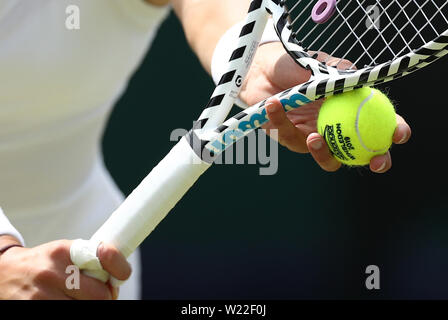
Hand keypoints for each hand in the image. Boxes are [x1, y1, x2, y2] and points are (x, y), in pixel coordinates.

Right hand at [0, 238, 130, 299]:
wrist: (2, 273)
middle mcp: (53, 271)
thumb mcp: (63, 253)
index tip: (121, 276)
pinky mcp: (32, 308)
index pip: (104, 256)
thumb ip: (89, 261)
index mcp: (65, 251)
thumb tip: (116, 280)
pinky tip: (66, 302)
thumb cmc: (42, 264)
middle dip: (105, 296)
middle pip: (100, 294)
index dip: (120, 268)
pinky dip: (72, 308)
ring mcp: (42, 294)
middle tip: (102, 295)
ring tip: (80, 298)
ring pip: (85, 307)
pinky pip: (67, 313)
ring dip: (90, 304)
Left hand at [239, 42, 410, 172]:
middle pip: (363, 151)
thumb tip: (358, 79)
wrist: (263, 70)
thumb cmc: (296, 66)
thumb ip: (340, 73)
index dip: (394, 130)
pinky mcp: (291, 139)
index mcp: (352, 107)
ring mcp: (316, 136)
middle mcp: (338, 126)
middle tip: (375, 161)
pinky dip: (282, 121)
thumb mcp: (321, 65)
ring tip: (314, 137)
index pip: (380, 122)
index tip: (398, 134)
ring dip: (323, 152)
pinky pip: (290, 138)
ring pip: (328, 158)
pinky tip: (274, 105)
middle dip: (375, 160)